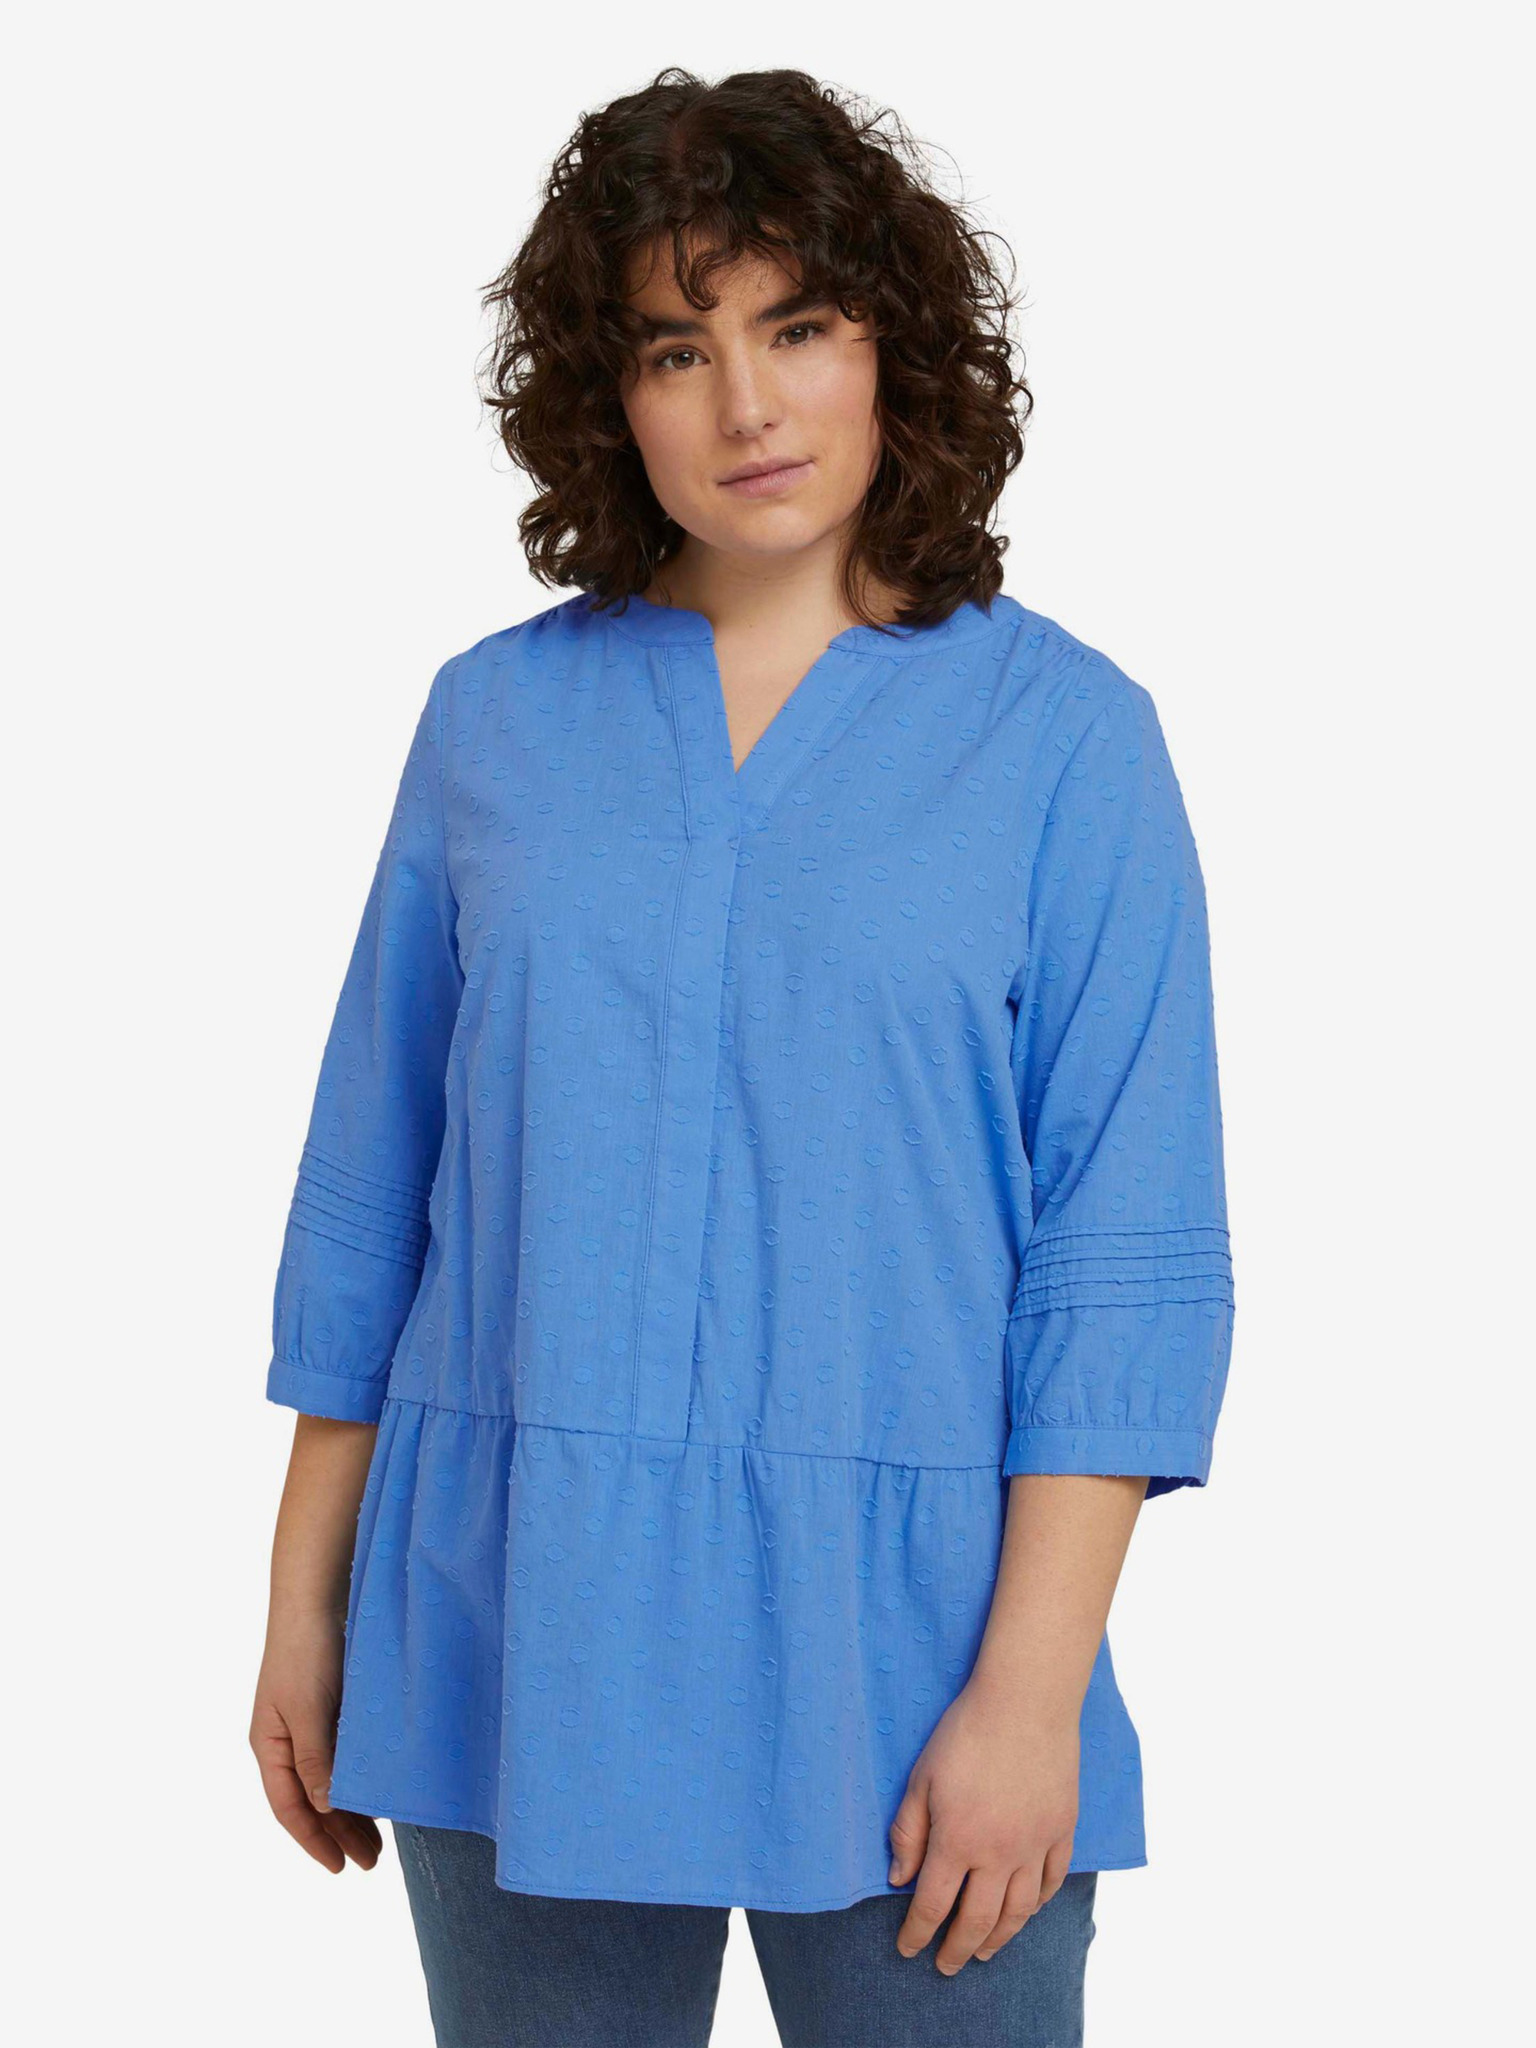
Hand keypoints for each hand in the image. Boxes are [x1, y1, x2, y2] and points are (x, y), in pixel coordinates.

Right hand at [250, 1603, 380, 1874]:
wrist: (316, 1595)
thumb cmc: (305, 1651)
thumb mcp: (308, 1710)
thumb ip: (315, 1759)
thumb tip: (323, 1807)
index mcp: (270, 1745)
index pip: (289, 1808)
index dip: (313, 1840)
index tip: (340, 1867)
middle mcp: (287, 1741)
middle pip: (310, 1800)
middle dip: (337, 1832)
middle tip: (370, 1861)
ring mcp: (309, 1725)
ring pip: (328, 1782)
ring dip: (350, 1811)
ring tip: (379, 1840)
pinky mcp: (332, 1708)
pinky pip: (342, 1757)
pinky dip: (357, 1780)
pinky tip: (378, 1792)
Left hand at [887, 1671, 1078, 1973]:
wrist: (1025, 1702)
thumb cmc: (965, 1733)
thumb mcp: (921, 1779)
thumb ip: (908, 1832)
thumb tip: (899, 1880)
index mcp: (957, 1842)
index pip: (933, 1905)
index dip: (917, 1933)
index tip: (908, 1949)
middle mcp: (998, 1854)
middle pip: (977, 1920)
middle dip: (957, 1948)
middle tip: (946, 1966)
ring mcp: (1035, 1845)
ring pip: (1019, 1911)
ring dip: (999, 1938)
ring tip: (984, 1951)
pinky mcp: (1061, 1830)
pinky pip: (1052, 1881)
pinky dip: (1038, 1904)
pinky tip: (1027, 1911)